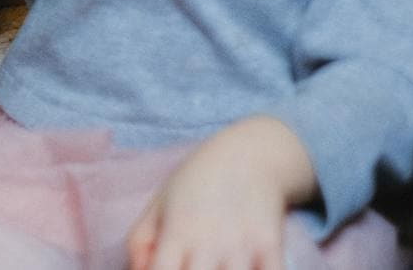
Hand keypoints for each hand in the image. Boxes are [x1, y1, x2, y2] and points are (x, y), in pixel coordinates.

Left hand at [127, 116, 315, 269]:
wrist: (249, 155)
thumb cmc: (197, 182)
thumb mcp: (159, 203)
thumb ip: (140, 242)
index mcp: (176, 232)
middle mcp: (208, 243)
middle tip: (191, 268)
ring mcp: (242, 247)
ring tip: (215, 267)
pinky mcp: (271, 247)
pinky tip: (248, 269)